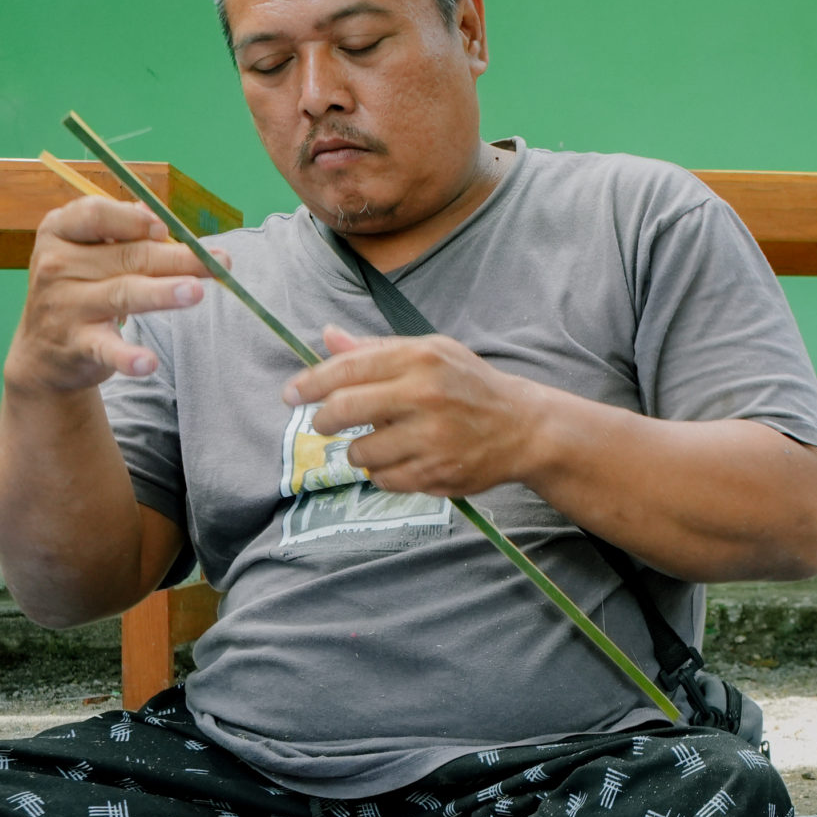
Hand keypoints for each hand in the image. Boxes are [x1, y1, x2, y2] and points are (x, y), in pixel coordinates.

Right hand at [4, 197, 216, 396]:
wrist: (44, 348)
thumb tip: (156, 215)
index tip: (165, 229)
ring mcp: (65, 305)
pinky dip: (127, 357)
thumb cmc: (81, 285)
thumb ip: (123, 230)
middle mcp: (56, 265)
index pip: (95, 215)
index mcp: (60, 232)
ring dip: (161, 293)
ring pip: (123, 294)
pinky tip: (148, 362)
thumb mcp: (91, 251)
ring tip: (196, 292)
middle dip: (177, 258)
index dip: (134, 220)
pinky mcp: (76, 343)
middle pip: (127, 256)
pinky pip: (106, 348)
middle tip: (218, 263)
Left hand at [281, 325, 558, 496]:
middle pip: (344, 410)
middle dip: (324, 420)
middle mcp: (425, 395)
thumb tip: (328, 336)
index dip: (310, 383)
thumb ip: (376, 349)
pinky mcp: (438, 472)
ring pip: (361, 452)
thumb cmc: (469, 385)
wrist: (524, 426)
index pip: (347, 369)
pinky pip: (385, 480)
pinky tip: (402, 460)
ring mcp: (432, 437)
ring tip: (378, 442)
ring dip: (359, 451)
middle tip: (323, 423)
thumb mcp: (430, 353)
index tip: (292, 394)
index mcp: (420, 358)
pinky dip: (384, 473)